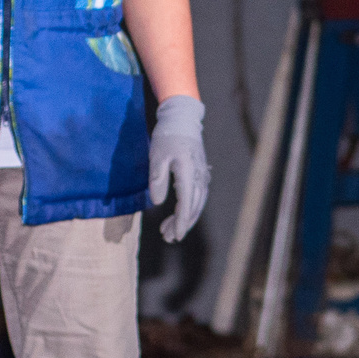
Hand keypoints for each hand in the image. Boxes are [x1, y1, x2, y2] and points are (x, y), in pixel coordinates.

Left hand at [149, 95, 209, 241]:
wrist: (182, 119)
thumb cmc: (167, 137)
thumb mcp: (156, 157)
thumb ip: (157, 180)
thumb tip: (159, 203)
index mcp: (187, 172)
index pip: (186, 204)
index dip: (181, 222)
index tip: (175, 236)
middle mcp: (199, 176)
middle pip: (193, 207)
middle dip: (182, 224)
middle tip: (168, 238)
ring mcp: (202, 175)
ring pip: (197, 204)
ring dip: (185, 219)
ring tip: (168, 231)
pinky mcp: (200, 174)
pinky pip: (198, 196)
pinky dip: (189, 208)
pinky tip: (179, 214)